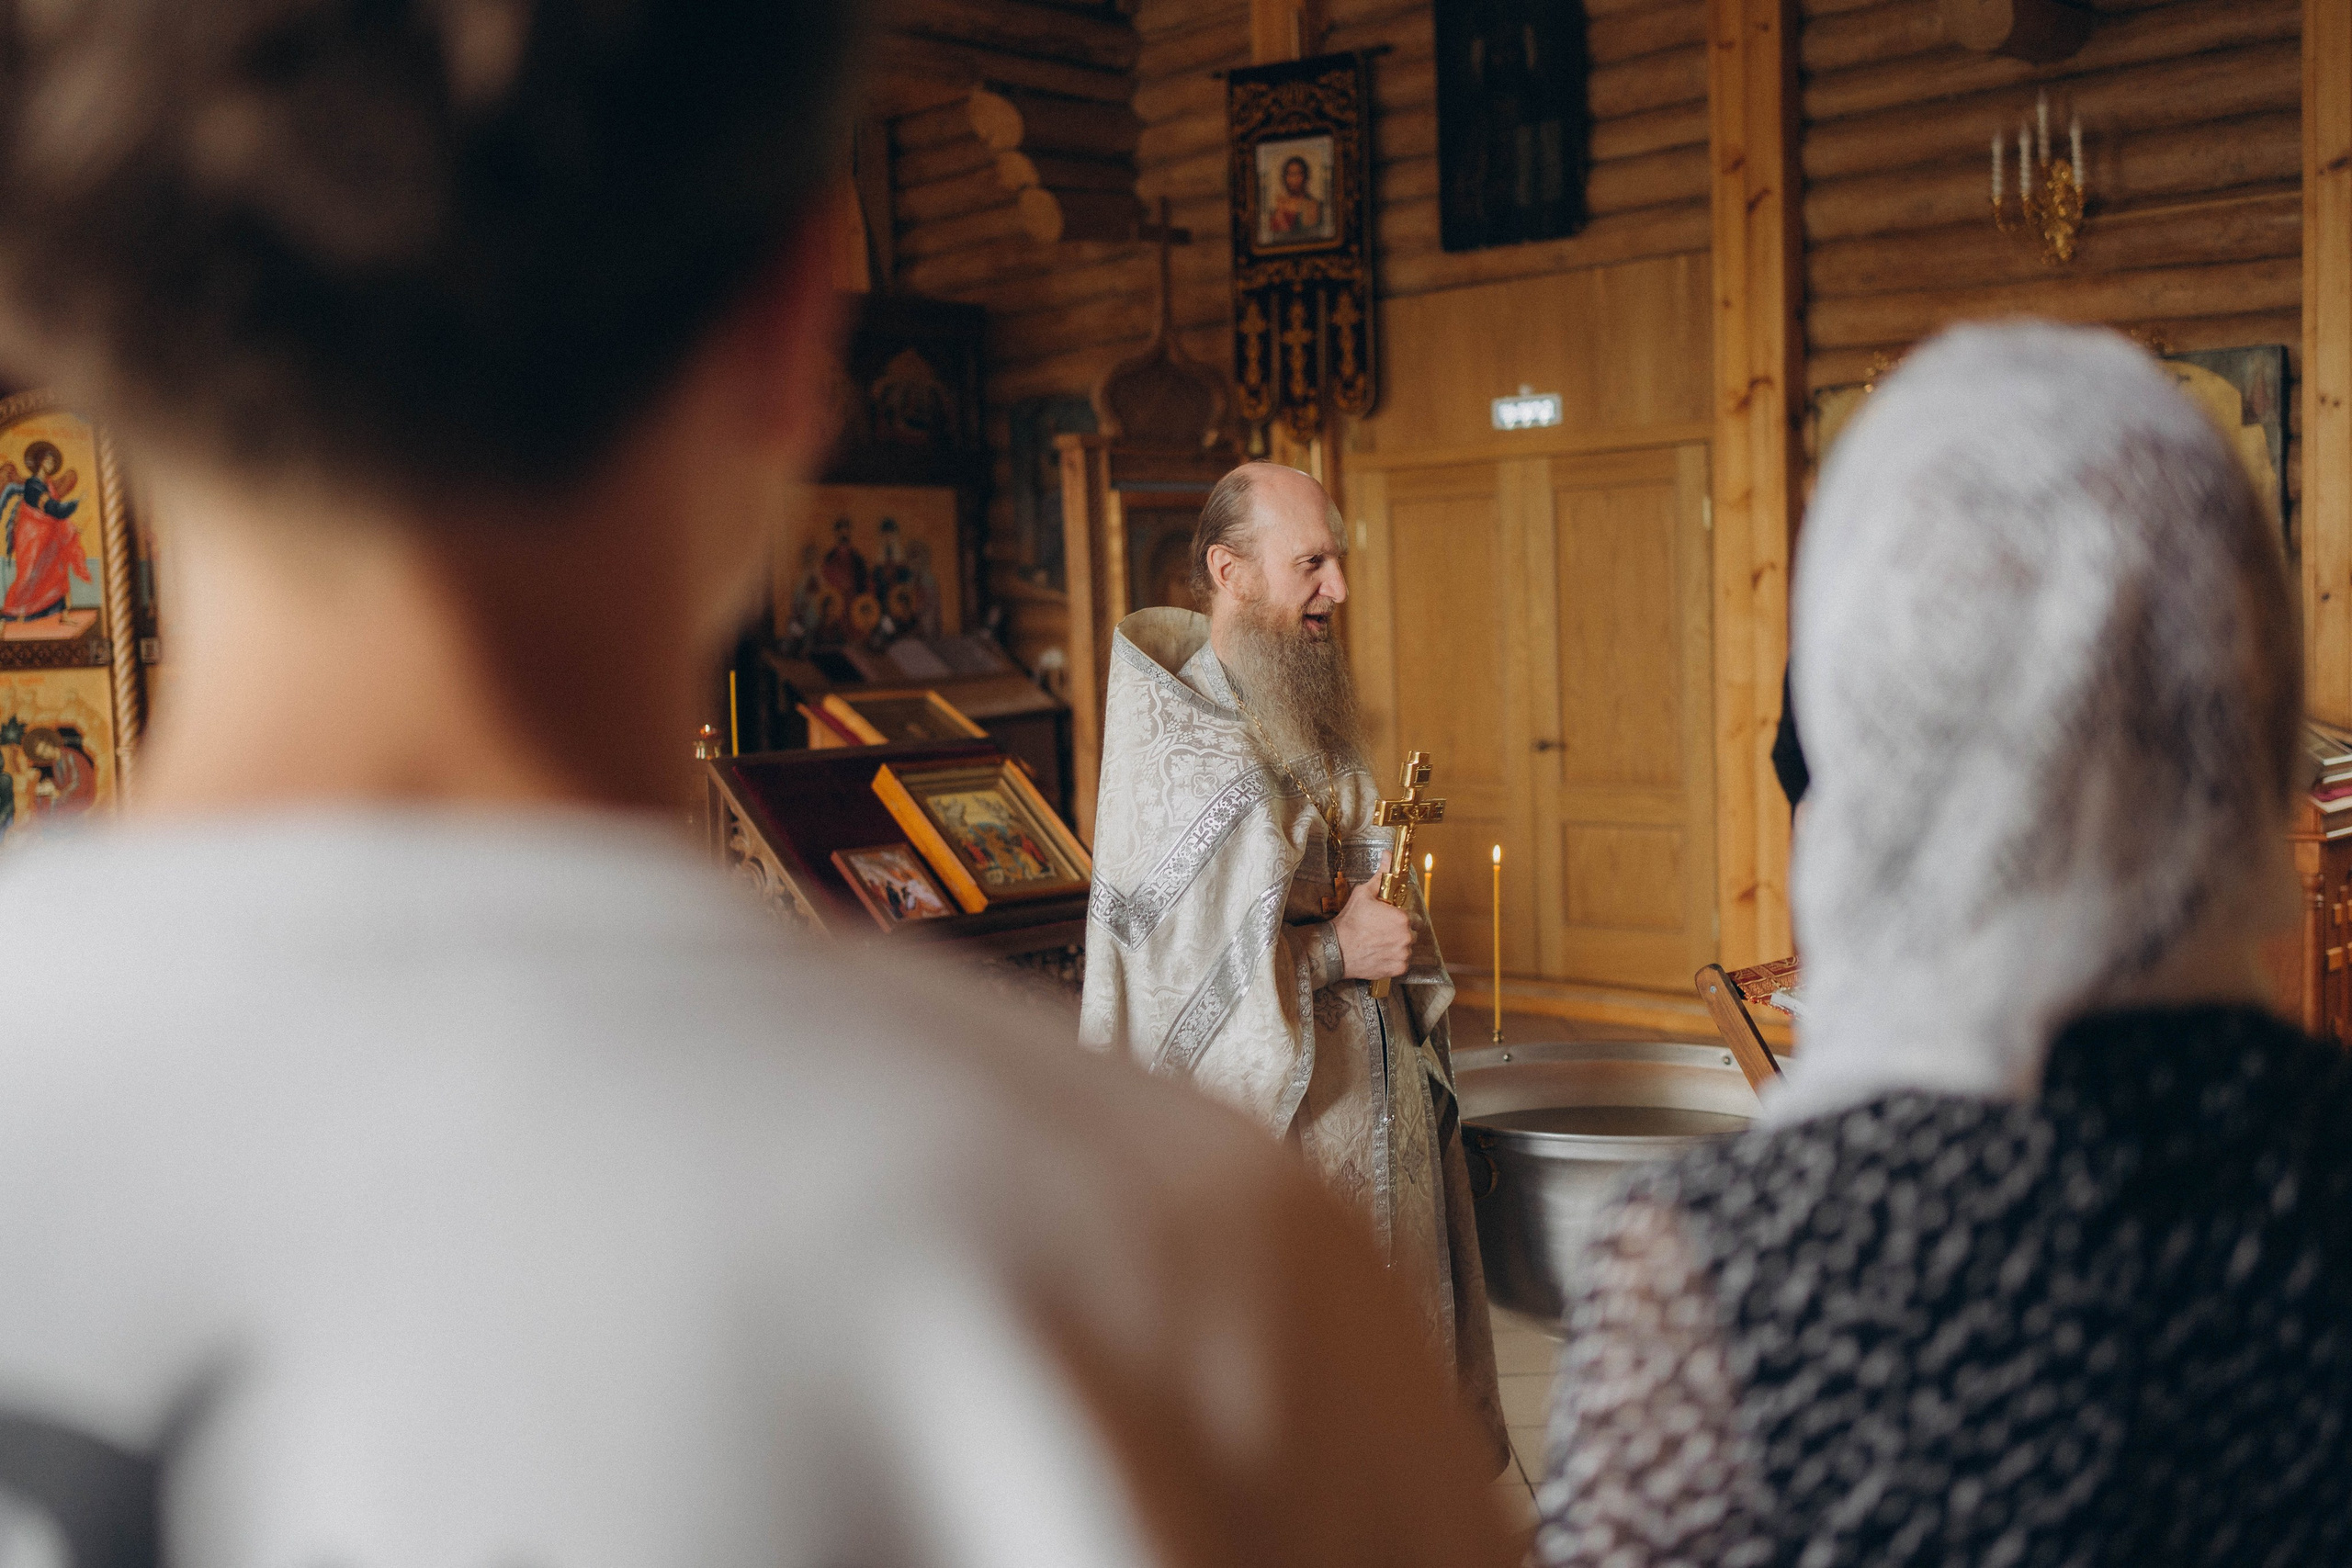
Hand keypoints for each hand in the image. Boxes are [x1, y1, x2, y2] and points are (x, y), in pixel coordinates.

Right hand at [1333, 860, 1412, 980]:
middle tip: (1380, 931)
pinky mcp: (1397, 969)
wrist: (1335, 949)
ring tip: (1378, 943)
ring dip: (1397, 945)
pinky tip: (1378, 953)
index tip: (1386, 919)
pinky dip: (1393, 959)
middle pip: (1411, 933)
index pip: (1411, 917)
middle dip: (1399, 931)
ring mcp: (1403, 955)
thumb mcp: (1364, 893)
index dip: (1399, 917)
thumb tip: (1388, 856)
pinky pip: (1401, 962)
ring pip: (1406, 948)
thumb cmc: (1349, 921)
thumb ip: (1381, 875)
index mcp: (1402, 918)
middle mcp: (1407, 937)